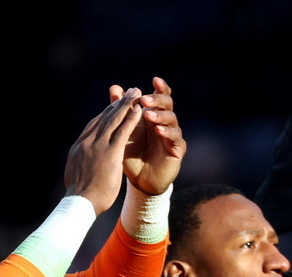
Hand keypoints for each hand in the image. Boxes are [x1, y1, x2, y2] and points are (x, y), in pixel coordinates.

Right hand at [63, 87, 143, 215]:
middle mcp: (87, 142)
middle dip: (117, 104)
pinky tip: (139, 111)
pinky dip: (131, 119)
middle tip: (127, 93)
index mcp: (79, 147)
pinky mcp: (110, 152)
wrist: (80, 203)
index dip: (104, 114)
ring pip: (114, 120)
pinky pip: (123, 131)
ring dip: (126, 105)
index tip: (113, 107)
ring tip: (136, 94)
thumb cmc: (79, 196)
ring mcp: (98, 146)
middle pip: (104, 118)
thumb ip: (79, 165)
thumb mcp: (75, 175)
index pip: (93, 125)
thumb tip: (78, 166)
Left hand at [122, 77, 185, 195]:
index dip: (160, 87)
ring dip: (159, 115)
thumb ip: (121, 110)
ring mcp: (173, 135)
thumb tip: (114, 87)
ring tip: (148, 115)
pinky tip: (158, 131)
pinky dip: (167, 133)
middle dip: (157, 100)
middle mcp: (165, 122)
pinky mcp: (177, 149)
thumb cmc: (132, 154)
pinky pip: (175, 138)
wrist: (139, 181)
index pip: (160, 97)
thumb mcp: (124, 131)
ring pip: (172, 119)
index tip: (154, 80)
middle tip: (144, 99)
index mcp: (153, 115)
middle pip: (168, 104)